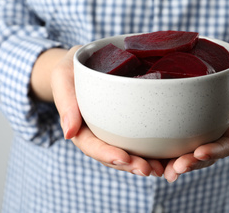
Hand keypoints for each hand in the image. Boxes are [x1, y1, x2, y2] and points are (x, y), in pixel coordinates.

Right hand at [46, 46, 164, 176]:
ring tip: (160, 168)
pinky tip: (165, 156)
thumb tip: (69, 133)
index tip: (123, 159)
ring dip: (142, 163)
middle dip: (129, 165)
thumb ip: (66, 101)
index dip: (107, 154)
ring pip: (127, 152)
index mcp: (80, 127)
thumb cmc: (72, 67)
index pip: (91, 145)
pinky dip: (151, 150)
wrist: (87, 59)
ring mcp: (113, 131)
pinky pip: (138, 139)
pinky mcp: (127, 123)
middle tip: (148, 169)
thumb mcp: (63, 77)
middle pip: (112, 154)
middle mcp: (98, 133)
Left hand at [162, 61, 228, 181]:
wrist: (224, 78)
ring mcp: (201, 138)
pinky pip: (177, 148)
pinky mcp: (185, 134)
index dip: (215, 151)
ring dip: (178, 166)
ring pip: (191, 157)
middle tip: (178, 167)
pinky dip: (167, 158)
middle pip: (207, 156)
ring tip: (165, 172)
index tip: (200, 152)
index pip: (226, 144)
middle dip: (193, 163)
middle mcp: (216, 137)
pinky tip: (155, 164)